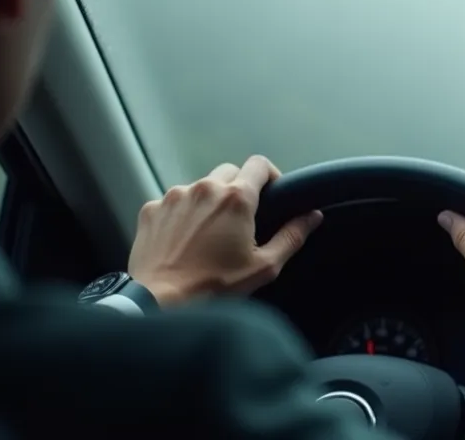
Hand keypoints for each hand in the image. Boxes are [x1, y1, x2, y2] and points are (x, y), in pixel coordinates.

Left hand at [127, 155, 323, 306]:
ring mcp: (174, 195)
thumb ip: (292, 236)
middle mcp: (205, 187)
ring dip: (209, 201)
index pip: (260, 164)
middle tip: (241, 220)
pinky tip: (183, 240)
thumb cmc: (215, 286)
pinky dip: (182, 214)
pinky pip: (174, 202)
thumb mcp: (264, 266)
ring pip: (200, 186)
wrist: (158, 301)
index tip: (271, 195)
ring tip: (209, 233)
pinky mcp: (152, 208)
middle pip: (230, 172)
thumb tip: (313, 216)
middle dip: (238, 188)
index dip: (270, 176)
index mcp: (236, 197)